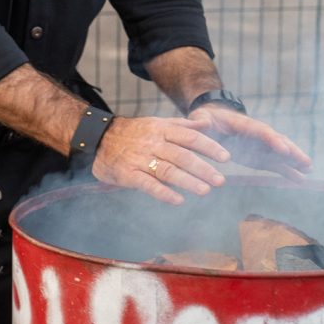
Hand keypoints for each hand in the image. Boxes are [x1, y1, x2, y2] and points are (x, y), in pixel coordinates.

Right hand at [91, 114, 232, 205]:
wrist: (98, 138)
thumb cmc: (132, 133)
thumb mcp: (156, 123)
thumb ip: (182, 125)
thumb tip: (207, 123)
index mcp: (162, 130)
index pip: (190, 138)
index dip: (209, 147)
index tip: (226, 157)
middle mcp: (153, 143)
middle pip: (182, 156)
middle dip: (203, 168)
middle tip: (220, 180)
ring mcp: (140, 159)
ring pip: (167, 170)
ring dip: (188, 181)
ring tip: (205, 191)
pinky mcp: (128, 174)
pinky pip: (148, 184)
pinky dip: (163, 193)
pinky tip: (178, 200)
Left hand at [187, 105, 311, 181]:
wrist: (213, 120)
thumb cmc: (206, 118)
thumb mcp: (201, 118)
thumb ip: (200, 121)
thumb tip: (201, 123)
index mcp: (243, 123)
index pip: (261, 131)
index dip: (272, 140)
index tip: (283, 149)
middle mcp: (257, 134)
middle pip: (278, 141)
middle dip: (292, 152)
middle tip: (306, 162)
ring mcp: (261, 146)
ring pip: (282, 153)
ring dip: (295, 161)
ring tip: (309, 170)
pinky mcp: (261, 157)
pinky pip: (277, 164)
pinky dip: (288, 171)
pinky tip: (300, 179)